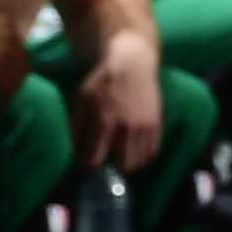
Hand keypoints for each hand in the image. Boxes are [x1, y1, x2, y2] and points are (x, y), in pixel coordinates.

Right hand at [0, 11, 29, 106]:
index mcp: (6, 23)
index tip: (6, 77)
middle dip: (15, 78)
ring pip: (18, 76)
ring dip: (9, 91)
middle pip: (23, 61)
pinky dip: (2, 99)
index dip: (15, 65)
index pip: (19, 47)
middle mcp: (11, 34)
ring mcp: (8, 49)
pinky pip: (8, 87)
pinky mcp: (0, 66)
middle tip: (4, 92)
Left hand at [74, 37, 163, 173]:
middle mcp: (127, 127)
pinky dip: (142, 156)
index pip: (95, 160)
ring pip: (140, 162)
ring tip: (120, 155)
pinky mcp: (157, 124)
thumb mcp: (82, 100)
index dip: (88, 166)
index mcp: (104, 122)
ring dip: (128, 163)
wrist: (132, 63)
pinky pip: (152, 152)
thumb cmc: (103, 82)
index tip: (86, 163)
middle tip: (106, 160)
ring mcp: (145, 126)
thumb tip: (74, 152)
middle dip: (112, 168)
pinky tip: (133, 150)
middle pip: (123, 166)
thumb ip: (76, 127)